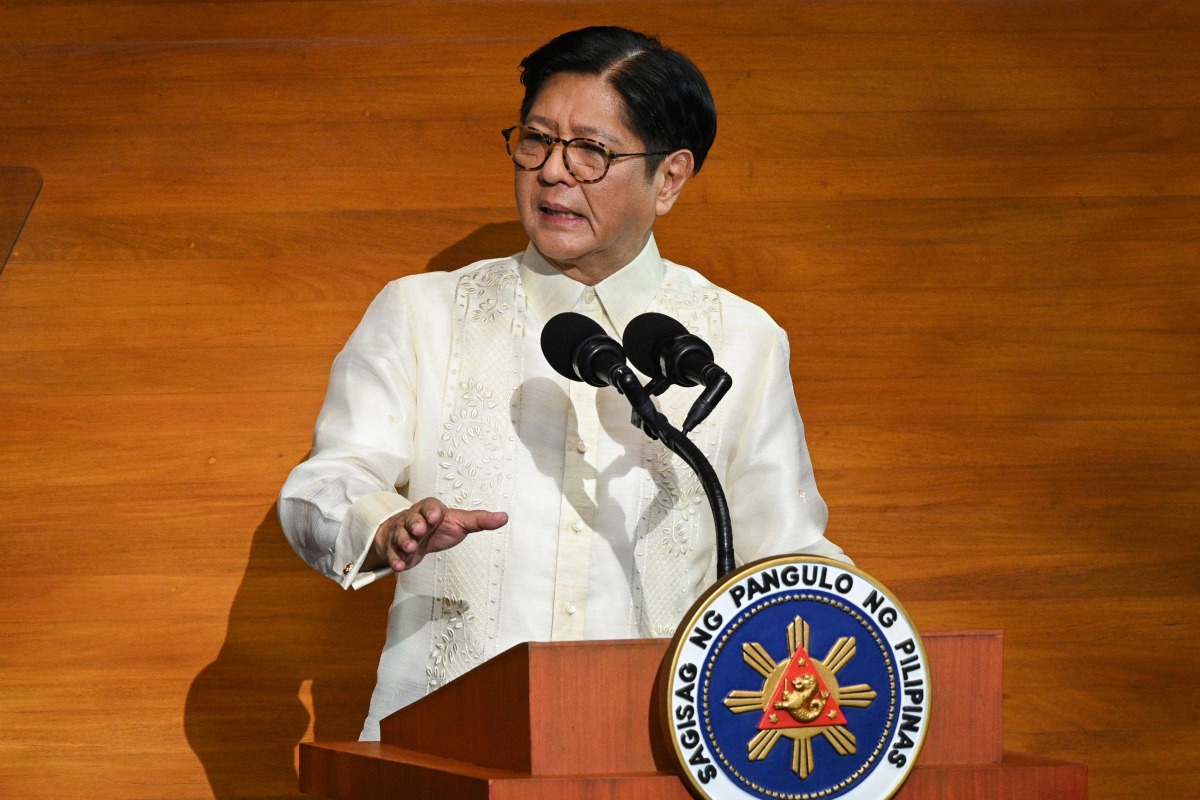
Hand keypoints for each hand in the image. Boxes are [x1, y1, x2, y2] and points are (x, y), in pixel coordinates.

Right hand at [371, 497, 507, 572]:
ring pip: (400, 535)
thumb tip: (504, 517)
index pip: (429, 506)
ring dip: (405, 541)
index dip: (431, 510)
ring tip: (411, 548)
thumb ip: (480, 520)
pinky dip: (396, 559)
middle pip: (411, 518)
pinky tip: (400, 566)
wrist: (413, 536)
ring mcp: (402, 533)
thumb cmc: (440, 527)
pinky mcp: (396, 549)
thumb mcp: (461, 522)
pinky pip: (393, 553)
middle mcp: (414, 519)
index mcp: (431, 509)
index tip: (435, 516)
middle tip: (419, 530)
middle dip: (414, 524)